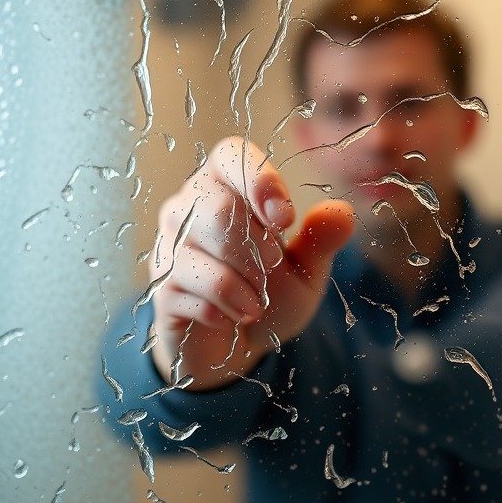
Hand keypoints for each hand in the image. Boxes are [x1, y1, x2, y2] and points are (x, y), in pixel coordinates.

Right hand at [149, 136, 354, 391]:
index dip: (259, 181)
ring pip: (198, 250)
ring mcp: (168, 245)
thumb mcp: (307, 269)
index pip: (231, 155)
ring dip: (241, 283)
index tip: (286, 220)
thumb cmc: (271, 294)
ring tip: (257, 304)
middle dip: (255, 245)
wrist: (238, 346)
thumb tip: (341, 213)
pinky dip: (221, 309)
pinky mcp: (160, 286)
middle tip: (273, 267)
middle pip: (216, 207)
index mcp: (227, 184)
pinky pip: (187, 290)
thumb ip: (321, 240)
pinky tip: (232, 318)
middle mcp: (189, 205)